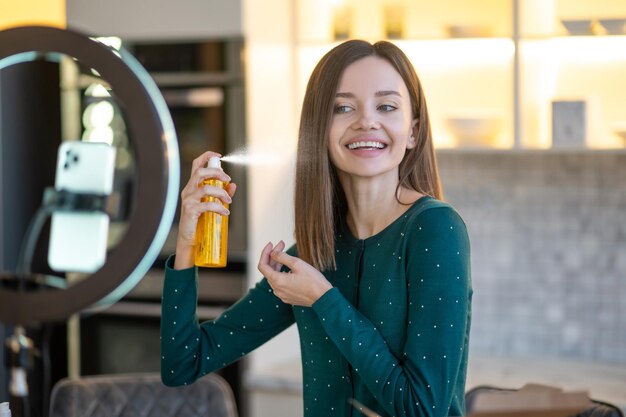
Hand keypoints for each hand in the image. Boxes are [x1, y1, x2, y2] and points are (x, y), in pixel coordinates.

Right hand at [175, 151, 236, 268]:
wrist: (191, 240)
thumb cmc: (201, 221)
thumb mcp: (213, 205)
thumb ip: (223, 194)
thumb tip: (234, 185)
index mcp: (193, 186)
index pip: (196, 165)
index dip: (206, 156)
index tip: (219, 156)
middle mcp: (188, 190)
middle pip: (199, 172)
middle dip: (216, 172)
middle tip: (228, 179)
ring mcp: (188, 200)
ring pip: (205, 188)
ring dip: (220, 192)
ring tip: (229, 201)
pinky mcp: (190, 211)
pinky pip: (206, 205)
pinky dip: (218, 207)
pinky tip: (225, 212)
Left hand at [258, 241, 332, 306]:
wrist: (324, 297)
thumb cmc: (313, 281)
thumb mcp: (297, 264)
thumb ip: (282, 257)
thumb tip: (272, 253)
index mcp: (278, 281)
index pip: (262, 265)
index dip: (265, 253)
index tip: (271, 244)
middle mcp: (277, 290)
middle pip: (269, 270)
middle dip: (273, 256)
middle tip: (282, 245)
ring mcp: (282, 295)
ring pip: (274, 277)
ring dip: (277, 265)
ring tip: (285, 255)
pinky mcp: (288, 297)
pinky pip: (280, 284)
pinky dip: (282, 274)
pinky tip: (290, 268)